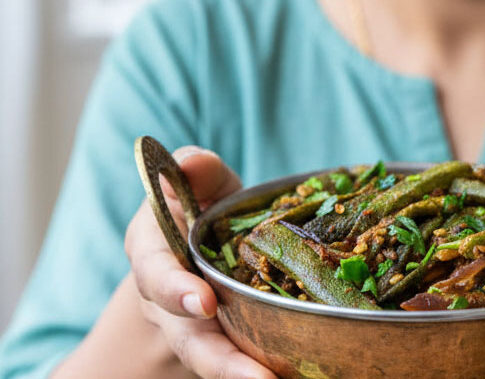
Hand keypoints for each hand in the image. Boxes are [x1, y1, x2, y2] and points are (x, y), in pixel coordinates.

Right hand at [125, 146, 277, 378]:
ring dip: (243, 375)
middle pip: (185, 335)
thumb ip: (198, 168)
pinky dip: (263, 370)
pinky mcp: (225, 340)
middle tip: (257, 377)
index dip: (176, 291)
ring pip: (213, 359)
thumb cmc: (203, 204)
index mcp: (153, 251)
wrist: (206, 238)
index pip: (155, 273)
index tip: (206, 302)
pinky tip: (298, 373)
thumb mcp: (203, 181)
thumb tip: (191, 161)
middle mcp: (167, 298)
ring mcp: (193, 326)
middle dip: (219, 359)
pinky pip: (239, 360)